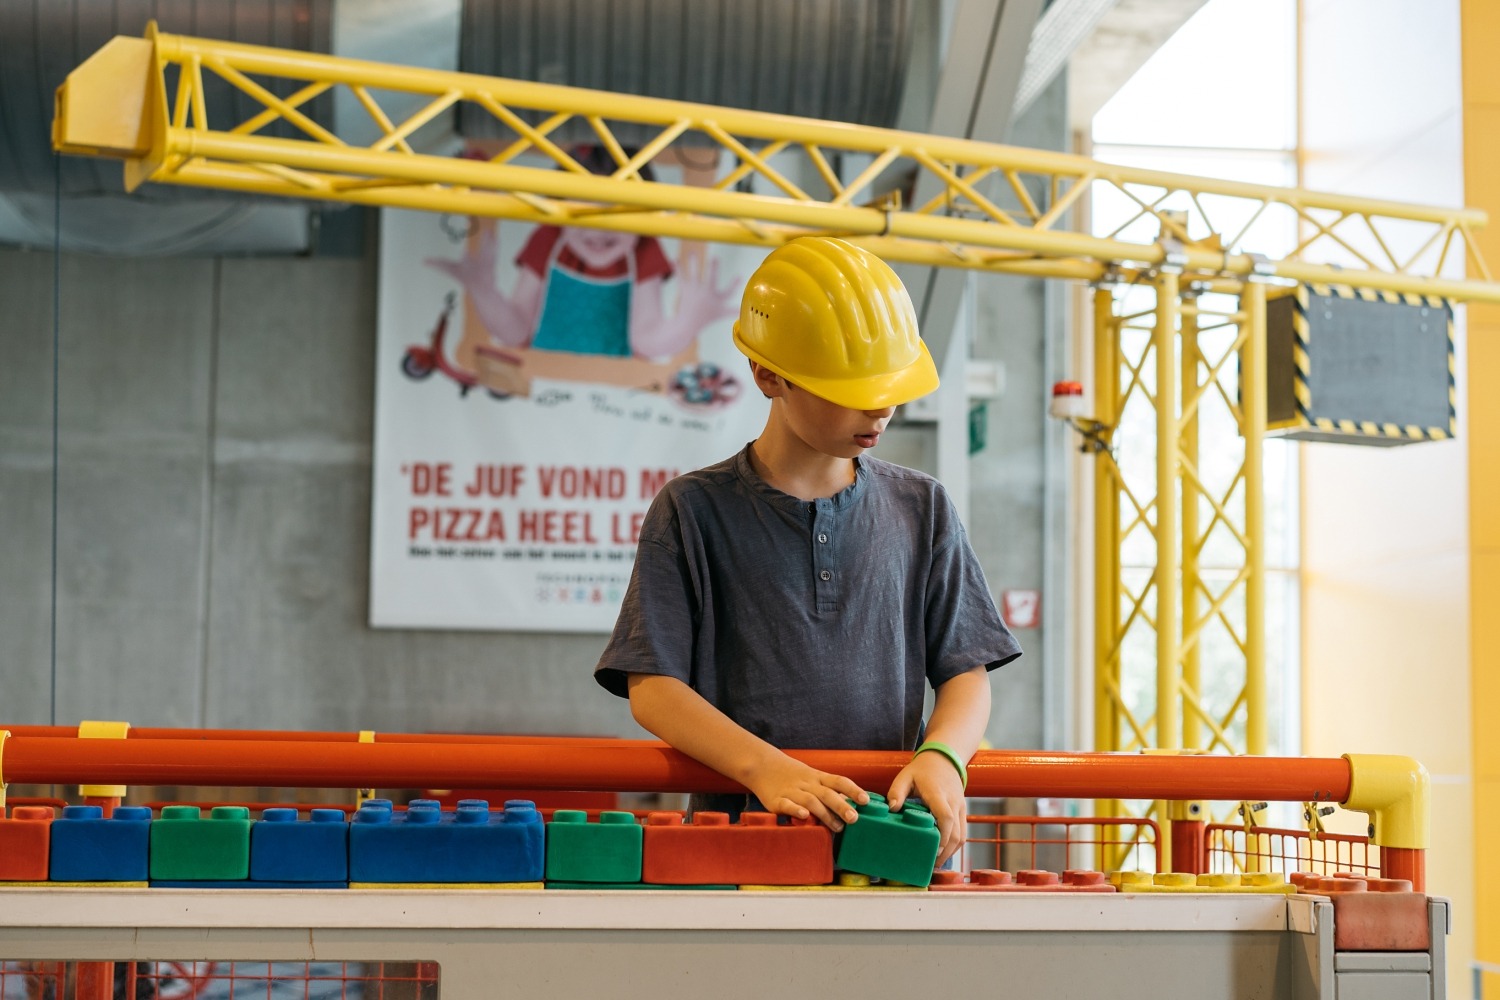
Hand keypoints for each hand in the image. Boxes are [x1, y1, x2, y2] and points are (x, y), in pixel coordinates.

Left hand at [672, 253, 737, 334]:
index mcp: (716, 298)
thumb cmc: (706, 317)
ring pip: (695, 274)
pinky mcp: (685, 289)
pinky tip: (675, 260)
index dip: (734, 285)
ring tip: (692, 253)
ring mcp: (695, 290)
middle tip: (715, 259)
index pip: (728, 292)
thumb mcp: (721, 313)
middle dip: (713, 268)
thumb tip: (743, 312)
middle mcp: (706, 293)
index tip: (739, 276)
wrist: (688, 323)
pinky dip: (678, 268)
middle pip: (711, 279)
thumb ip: (732, 311)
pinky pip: (681, 276)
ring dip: (693, 263)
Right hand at [745, 753, 868, 832]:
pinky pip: (787, 805)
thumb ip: (829, 791)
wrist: (762, 765)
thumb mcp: (813, 777)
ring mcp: (792, 791)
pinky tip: (805, 816)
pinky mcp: (777, 800)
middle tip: (854, 818)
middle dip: (841, 806)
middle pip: (827, 793)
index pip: (839, 781)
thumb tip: (852, 805)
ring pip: (810, 801)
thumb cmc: (793, 775)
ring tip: (837, 827)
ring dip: (825, 814)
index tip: (866, 800)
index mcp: (817, 777)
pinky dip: (796, 810)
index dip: (853, 790)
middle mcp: (807, 784)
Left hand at [888, 751, 966, 866]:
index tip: (932, 850)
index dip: (942, 836)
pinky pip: (963, 833)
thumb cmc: (922, 770)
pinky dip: (954, 846)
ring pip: (962, 836)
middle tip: (929, 864)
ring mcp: (960, 808)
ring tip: (935, 863)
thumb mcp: (905, 776)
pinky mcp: (962, 812)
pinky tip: (943, 853)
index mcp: (938, 794)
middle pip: (956, 833)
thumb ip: (897, 791)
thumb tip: (891, 808)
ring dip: (950, 852)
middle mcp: (953, 802)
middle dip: (945, 852)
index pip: (946, 817)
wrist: (944, 760)